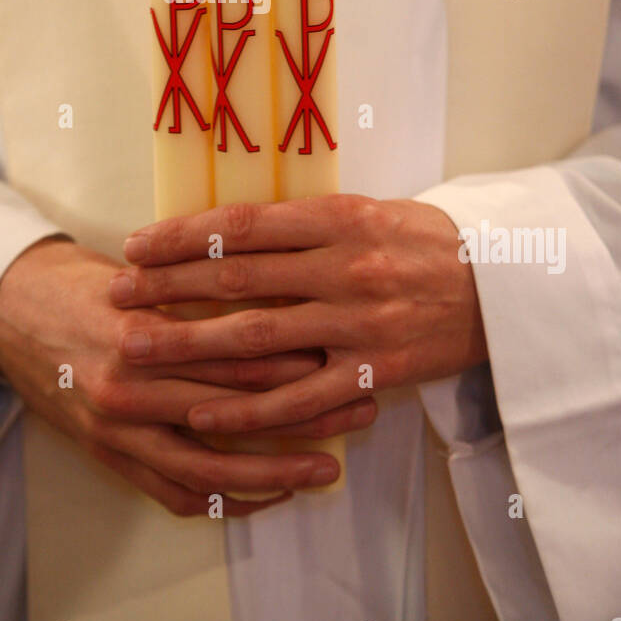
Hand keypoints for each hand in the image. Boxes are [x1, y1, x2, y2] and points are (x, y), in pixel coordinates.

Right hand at [0, 235, 340, 515]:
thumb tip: (281, 290)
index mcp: (144, 331)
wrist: (7, 310)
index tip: (346, 356)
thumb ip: (200, 290)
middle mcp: (131, 385)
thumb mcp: (140, 274)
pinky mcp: (107, 455)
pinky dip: (222, 501)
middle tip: (359, 408)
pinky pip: (173, 492)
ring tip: (324, 467)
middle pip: (236, 409)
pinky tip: (263, 495)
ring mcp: (118, 428)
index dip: (296, 359)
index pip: (236, 352)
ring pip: (210, 466)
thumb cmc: (79, 282)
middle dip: (305, 413)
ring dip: (273, 470)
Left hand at [112, 195, 486, 436]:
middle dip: (167, 286)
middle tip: (117, 293)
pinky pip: (299, 396)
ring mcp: (358, 324)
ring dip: (188, 344)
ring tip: (136, 348)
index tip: (137, 245)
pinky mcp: (373, 372)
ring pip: (257, 336)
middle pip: (236, 278)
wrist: (503, 286)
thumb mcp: (370, 210)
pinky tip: (201, 410)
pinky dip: (248, 406)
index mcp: (339, 219)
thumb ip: (306, 223)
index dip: (183, 236)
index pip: (243, 226)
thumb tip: (232, 228)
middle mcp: (343, 268)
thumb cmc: (428, 241)